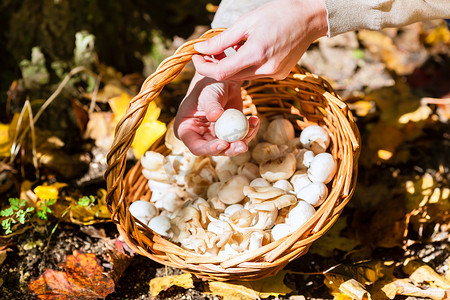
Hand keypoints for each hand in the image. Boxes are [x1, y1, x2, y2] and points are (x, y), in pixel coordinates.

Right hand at [174, 72, 258, 155]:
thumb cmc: (209, 85)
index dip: (209, 148)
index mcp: (186, 130)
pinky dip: (249, 131)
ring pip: (230, 147)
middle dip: (230, 149)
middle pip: (215, 150)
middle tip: (242, 145)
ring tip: (252, 127)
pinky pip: (240, 138)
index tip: (223, 143)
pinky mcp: (229, 133)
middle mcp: (200, 137)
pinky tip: (254, 120)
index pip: (196, 146)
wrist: (222, 81)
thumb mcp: (208, 93)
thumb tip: (216, 116)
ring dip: (243, 141)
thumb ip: (211, 105)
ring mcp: (215, 136)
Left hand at [192, 0, 327, 80]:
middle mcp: (266, 69)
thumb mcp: (246, 22)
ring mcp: (274, 74)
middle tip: (208, 52)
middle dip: (215, 66)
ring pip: (242, 77)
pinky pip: (255, 75)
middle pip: (230, 77)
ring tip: (228, 49)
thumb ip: (221, 40)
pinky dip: (246, 66)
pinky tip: (247, 52)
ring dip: (230, 66)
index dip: (204, 67)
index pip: (221, 73)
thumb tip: (201, 49)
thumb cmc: (279, 14)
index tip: (197, 57)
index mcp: (256, 54)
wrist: (310, 19)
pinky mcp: (280, 75)